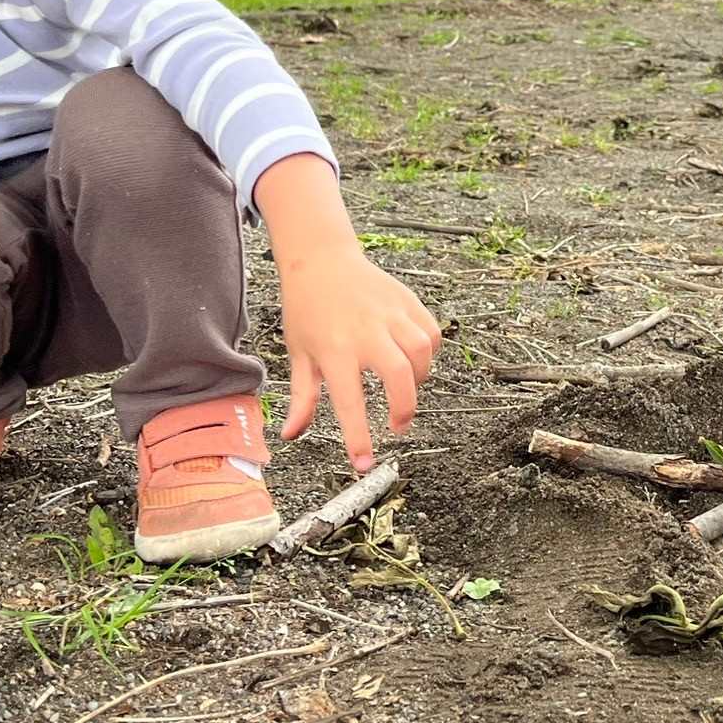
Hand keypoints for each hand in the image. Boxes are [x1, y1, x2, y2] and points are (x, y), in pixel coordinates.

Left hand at [277, 247, 440, 471]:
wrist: (320, 259)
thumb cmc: (307, 309)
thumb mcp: (299, 355)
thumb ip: (301, 398)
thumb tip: (291, 434)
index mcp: (335, 349)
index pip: (350, 402)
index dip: (359, 438)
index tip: (364, 462)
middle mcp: (366, 331)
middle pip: (401, 376)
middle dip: (405, 408)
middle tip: (398, 425)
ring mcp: (390, 313)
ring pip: (422, 352)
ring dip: (420, 379)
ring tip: (405, 388)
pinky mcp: (407, 300)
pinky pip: (431, 332)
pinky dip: (429, 352)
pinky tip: (414, 359)